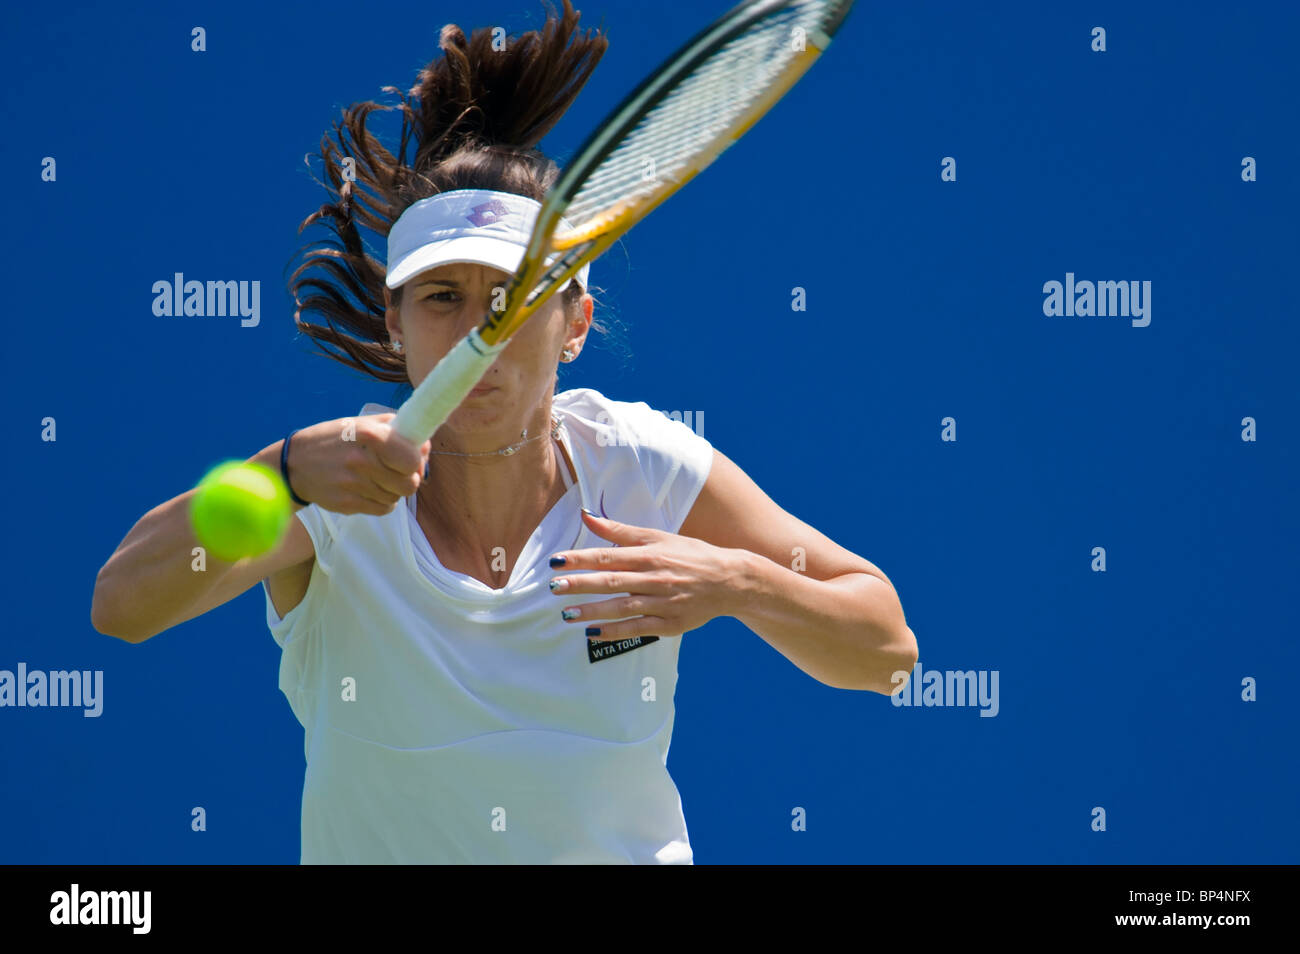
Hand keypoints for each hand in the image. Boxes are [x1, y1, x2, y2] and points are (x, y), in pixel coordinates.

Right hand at [285, 413, 430, 515]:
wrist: (293, 464)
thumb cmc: (333, 440)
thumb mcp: (360, 423)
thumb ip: (395, 429)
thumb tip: (424, 444)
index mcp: (369, 435)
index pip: (411, 459)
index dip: (417, 461)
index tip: (412, 459)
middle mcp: (361, 460)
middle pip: (409, 484)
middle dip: (409, 479)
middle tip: (399, 473)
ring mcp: (353, 484)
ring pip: (396, 498)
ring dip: (394, 490)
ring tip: (379, 479)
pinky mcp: (347, 504)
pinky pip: (382, 509)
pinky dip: (383, 502)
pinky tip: (371, 490)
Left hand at [548, 510, 745, 640]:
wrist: (729, 580)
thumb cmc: (690, 555)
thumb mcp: (658, 537)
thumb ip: (620, 531)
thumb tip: (587, 516)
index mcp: (650, 554)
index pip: (609, 556)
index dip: (581, 559)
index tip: (556, 561)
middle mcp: (655, 578)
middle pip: (612, 582)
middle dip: (580, 585)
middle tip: (553, 587)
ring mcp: (663, 603)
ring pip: (622, 607)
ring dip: (593, 611)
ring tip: (566, 614)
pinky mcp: (670, 624)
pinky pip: (638, 628)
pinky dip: (615, 631)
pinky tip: (592, 633)